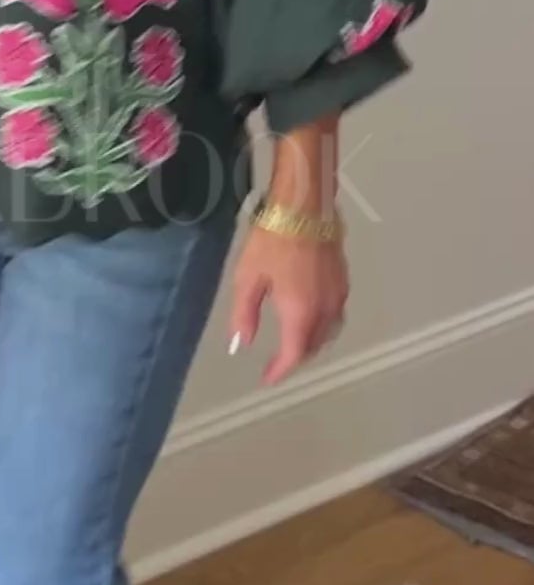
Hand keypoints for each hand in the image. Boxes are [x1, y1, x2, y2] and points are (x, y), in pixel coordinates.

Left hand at [229, 227, 349, 386]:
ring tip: (294, 344)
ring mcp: (338, 295)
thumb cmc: (272, 241)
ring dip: (312, 343)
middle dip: (297, 357)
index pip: (294, 354)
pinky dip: (323, 326)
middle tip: (278, 361)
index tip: (268, 378)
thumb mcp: (248, 279)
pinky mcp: (343, 280)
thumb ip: (245, 315)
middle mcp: (325, 309)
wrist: (305, 207)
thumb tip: (241, 344)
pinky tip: (310, 317)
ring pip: (329, 332)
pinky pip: (336, 315)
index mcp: (300, 312)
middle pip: (314, 346)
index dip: (281, 370)